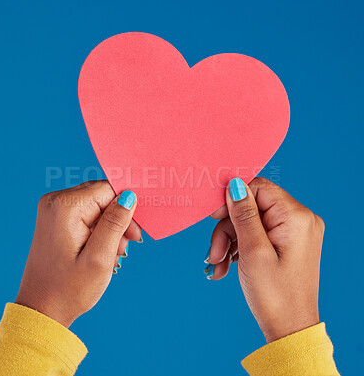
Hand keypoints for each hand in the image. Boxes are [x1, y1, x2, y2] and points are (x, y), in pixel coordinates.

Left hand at [15, 181, 140, 327]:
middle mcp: (55, 202)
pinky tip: (102, 251)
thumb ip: (115, 223)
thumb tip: (129, 196)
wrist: (42, 309)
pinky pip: (87, 214)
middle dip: (118, 219)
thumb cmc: (69, 289)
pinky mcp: (56, 219)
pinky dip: (99, 231)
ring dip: (110, 227)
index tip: (133, 233)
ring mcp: (53, 210)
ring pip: (97, 206)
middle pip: (102, 196)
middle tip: (125, 246)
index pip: (107, 189)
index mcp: (65, 207)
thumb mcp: (99, 258)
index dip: (125, 208)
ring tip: (112, 253)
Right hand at [207, 177, 323, 342]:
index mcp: (296, 217)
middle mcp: (299, 220)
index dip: (233, 199)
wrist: (289, 329)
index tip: (213, 217)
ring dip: (230, 242)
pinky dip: (239, 247)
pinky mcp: (286, 243)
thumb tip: (235, 184)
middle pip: (252, 207)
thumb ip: (244, 214)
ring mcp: (294, 232)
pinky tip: (227, 265)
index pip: (258, 188)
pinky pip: (257, 234)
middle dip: (228, 229)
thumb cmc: (275, 295)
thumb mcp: (253, 251)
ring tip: (218, 265)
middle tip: (214, 254)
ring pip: (250, 222)